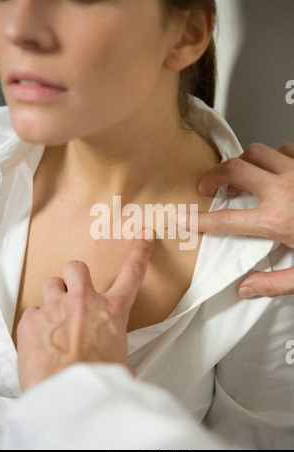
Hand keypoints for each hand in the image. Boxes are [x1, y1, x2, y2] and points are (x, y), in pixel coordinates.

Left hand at [16, 230, 155, 391]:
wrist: (68, 397)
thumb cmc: (96, 382)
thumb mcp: (120, 365)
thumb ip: (118, 355)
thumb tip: (122, 368)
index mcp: (112, 312)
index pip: (133, 272)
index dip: (140, 251)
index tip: (144, 237)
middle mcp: (84, 302)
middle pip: (76, 267)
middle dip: (74, 276)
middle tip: (73, 292)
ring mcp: (56, 308)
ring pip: (51, 284)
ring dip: (53, 298)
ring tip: (54, 320)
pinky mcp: (32, 321)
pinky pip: (31, 313)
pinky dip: (34, 324)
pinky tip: (40, 341)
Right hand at [177, 143, 293, 297]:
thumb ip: (274, 282)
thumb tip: (246, 288)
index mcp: (277, 221)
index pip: (226, 221)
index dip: (198, 220)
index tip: (181, 217)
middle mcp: (283, 190)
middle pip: (234, 169)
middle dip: (214, 175)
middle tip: (208, 186)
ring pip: (256, 152)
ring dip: (242, 163)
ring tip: (241, 177)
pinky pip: (285, 149)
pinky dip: (274, 157)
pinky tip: (276, 170)